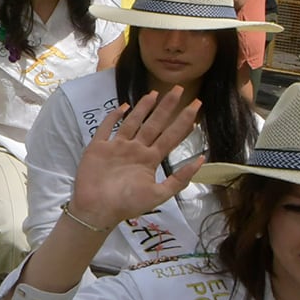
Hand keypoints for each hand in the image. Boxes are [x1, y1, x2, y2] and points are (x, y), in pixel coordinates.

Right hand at [68, 89, 205, 230]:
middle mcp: (136, 150)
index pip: (171, 136)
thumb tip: (202, 159)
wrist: (97, 210)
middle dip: (167, 107)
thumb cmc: (127, 204)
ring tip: (154, 93)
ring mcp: (117, 147)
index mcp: (150, 160)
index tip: (195, 106)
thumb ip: (180, 178)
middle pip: (154, 124)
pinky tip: (123, 107)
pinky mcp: (98, 147)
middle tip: (178, 89)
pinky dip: (113, 117)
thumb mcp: (160, 194)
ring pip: (132, 122)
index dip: (183, 122)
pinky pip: (106, 128)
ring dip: (143, 108)